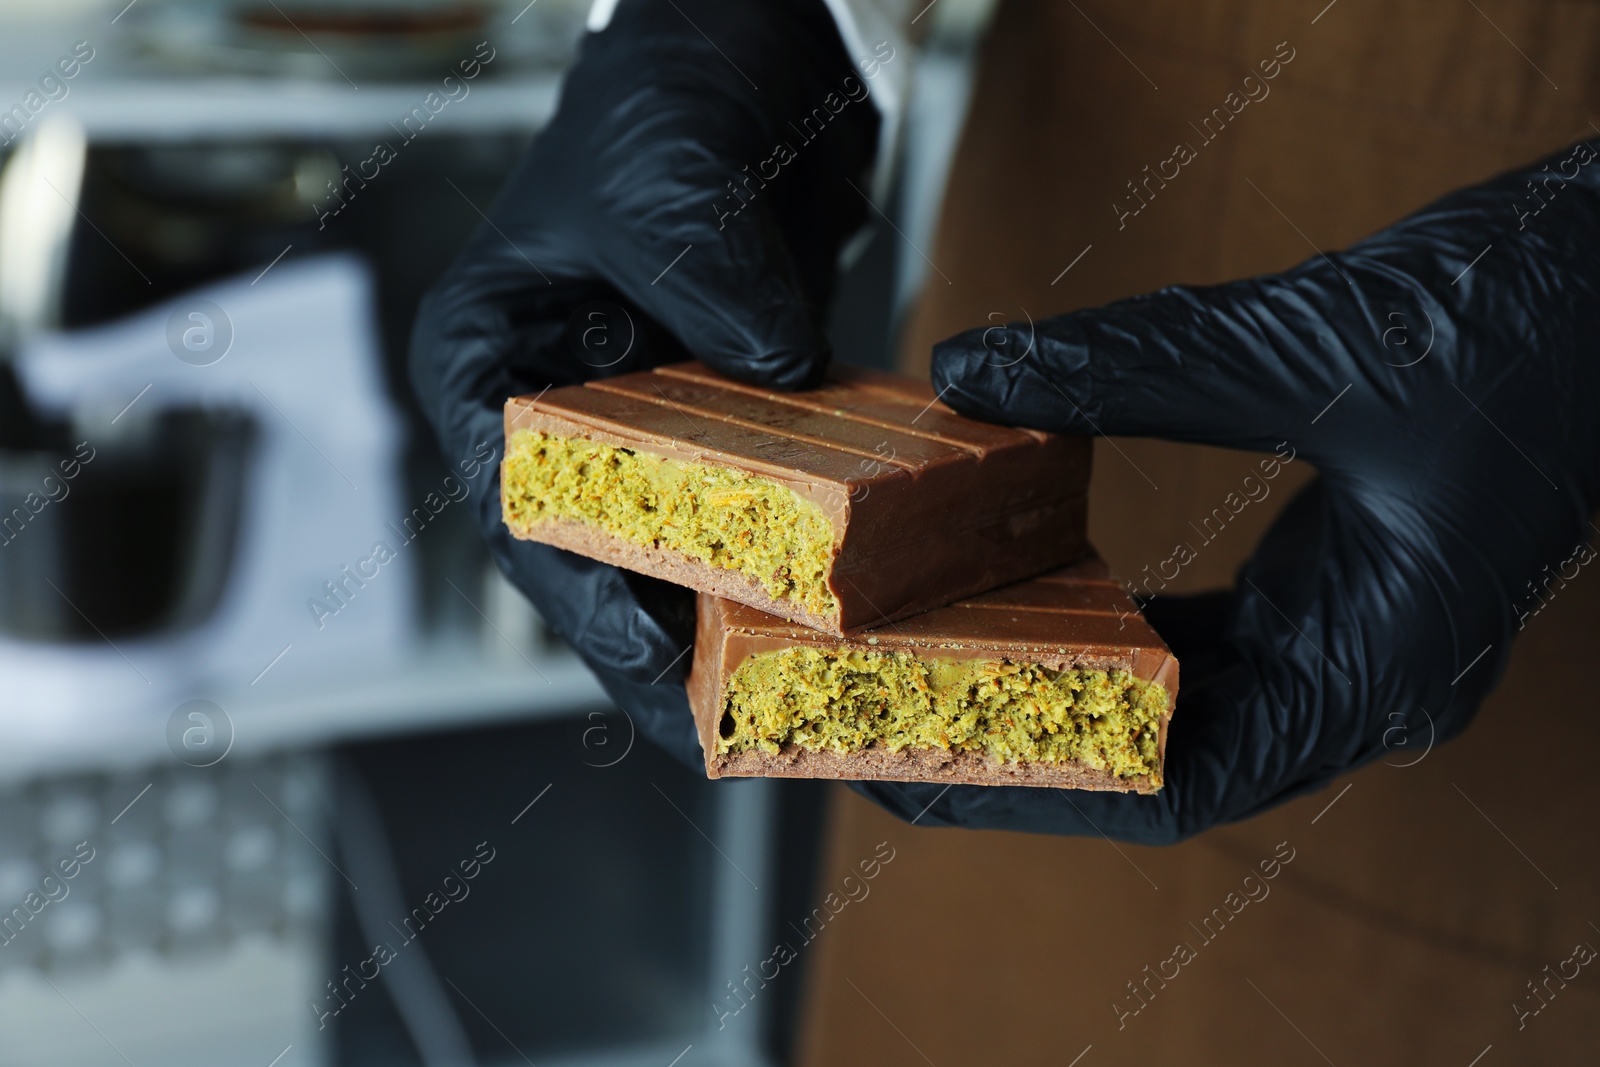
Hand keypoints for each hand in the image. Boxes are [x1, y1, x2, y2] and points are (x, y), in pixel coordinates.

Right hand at [409, 0, 879, 763]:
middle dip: (661, 641)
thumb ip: (711, 291)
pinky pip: (765, 494)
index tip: (645, 661)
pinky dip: (797, 549)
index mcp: (489, 363)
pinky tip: (840, 604)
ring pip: (684, 540)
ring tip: (788, 696)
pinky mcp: (737, 404)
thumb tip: (778, 379)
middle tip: (726, 727)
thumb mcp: (663, 189)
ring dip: (735, 611)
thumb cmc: (656, 94)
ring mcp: (654, 413)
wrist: (744, 41)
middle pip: (602, 551)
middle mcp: (563, 405)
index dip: (577, 597)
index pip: (518, 507)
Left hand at [854, 138, 1599, 842]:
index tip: (906, 764)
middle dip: (1019, 743)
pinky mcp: (1337, 585)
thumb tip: (975, 369)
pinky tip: (1029, 588)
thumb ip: (1141, 366)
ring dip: (1057, 685)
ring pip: (1174, 702)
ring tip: (929, 664)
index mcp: (1377, 670)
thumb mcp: (1321, 344)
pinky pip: (1200, 637)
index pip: (1171, 787)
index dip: (1028, 788)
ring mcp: (1350, 635)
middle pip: (1155, 755)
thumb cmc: (1534, 320)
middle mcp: (1360, 679)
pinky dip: (1110, 622)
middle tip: (878, 715)